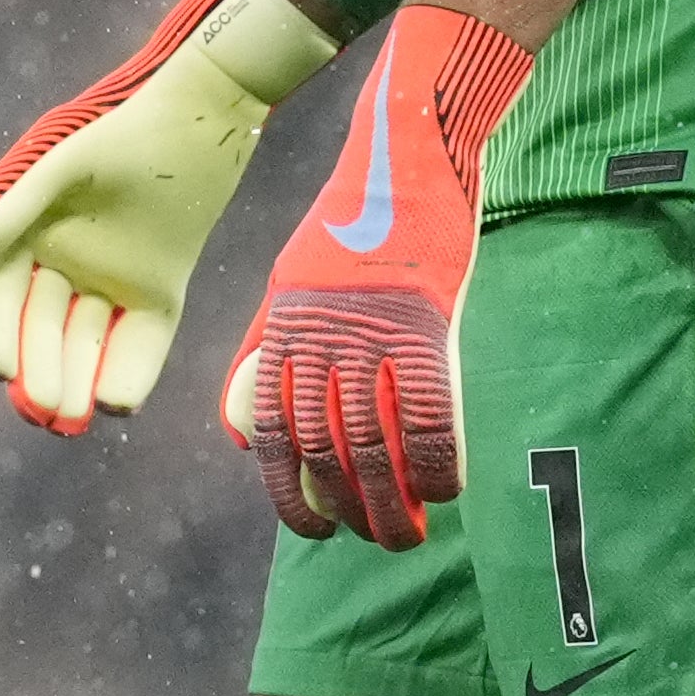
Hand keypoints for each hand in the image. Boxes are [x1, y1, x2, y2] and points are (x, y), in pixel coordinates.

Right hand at [0, 0, 341, 430]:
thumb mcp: (57, 169)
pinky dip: (128, 374)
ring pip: (84, 345)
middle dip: (38, 372)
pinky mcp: (158, 291)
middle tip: (44, 409)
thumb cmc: (120, 131)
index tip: (0, 369)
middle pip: (39, 332)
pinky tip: (118, 402)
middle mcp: (60, 264)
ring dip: (75, 382)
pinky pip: (139, 343)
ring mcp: (110, 280)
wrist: (203, 117)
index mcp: (22, 234)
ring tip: (73, 418)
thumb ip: (5, 218)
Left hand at [220, 5, 537, 546]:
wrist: (407, 154)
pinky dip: (438, 462)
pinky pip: (429, 414)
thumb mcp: (292, 282)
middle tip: (376, 541)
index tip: (313, 530)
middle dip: (349, 511)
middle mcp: (319, 337)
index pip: (273, 433)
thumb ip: (269, 353)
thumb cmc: (359, 223)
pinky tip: (448, 489)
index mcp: (284, 329)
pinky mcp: (424, 324)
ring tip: (410, 536)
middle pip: (325, 450)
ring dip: (392, 503)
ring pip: (373, 443)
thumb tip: (246, 432)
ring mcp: (371, 333)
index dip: (291, 493)